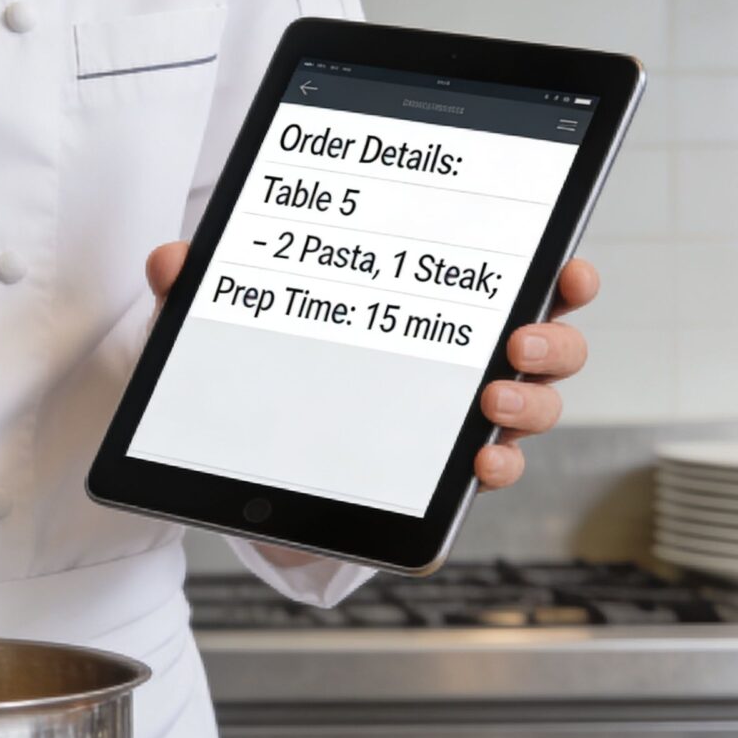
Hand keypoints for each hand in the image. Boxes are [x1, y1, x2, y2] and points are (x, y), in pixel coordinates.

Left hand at [144, 243, 598, 490]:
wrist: (252, 459)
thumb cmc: (268, 372)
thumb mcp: (226, 325)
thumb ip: (201, 291)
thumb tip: (172, 259)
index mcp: (436, 310)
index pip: (515, 279)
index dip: (555, 273)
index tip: (565, 264)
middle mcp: (465, 363)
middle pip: (548, 346)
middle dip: (553, 340)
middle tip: (521, 339)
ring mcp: (459, 422)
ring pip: (532, 410)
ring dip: (529, 405)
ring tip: (491, 402)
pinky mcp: (439, 478)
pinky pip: (492, 474)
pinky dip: (499, 470)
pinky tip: (481, 465)